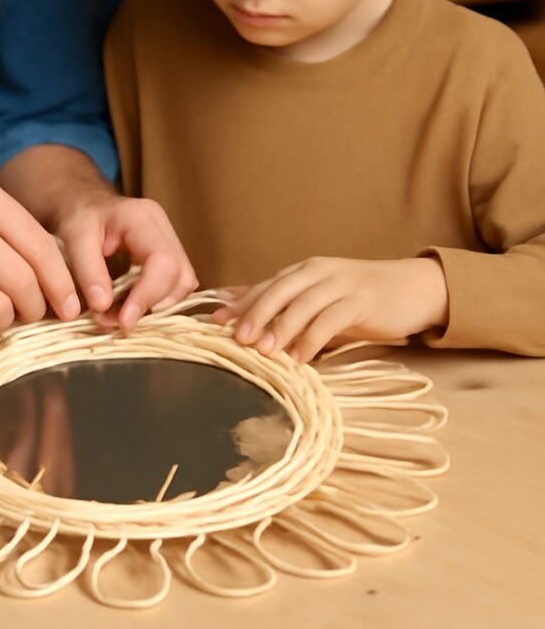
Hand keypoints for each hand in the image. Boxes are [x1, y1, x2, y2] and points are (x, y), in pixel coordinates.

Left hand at [56, 193, 197, 329]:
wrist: (81, 203)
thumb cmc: (76, 215)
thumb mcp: (74, 237)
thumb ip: (88, 270)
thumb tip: (102, 307)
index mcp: (142, 218)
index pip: (163, 261)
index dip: (148, 295)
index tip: (124, 321)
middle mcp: (163, 228)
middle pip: (180, 275)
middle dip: (153, 305)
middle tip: (118, 322)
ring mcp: (168, 240)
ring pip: (182, 283)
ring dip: (156, 306)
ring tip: (121, 317)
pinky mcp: (167, 254)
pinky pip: (174, 284)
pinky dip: (156, 301)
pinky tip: (131, 307)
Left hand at [209, 256, 448, 363]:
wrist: (413, 288)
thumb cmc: (361, 299)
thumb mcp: (320, 300)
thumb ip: (286, 306)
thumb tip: (238, 311)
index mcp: (305, 270)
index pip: (266, 285)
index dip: (241, 304)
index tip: (215, 323)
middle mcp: (319, 271)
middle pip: (279, 290)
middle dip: (256, 314)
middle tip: (238, 338)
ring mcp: (341, 284)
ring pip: (303, 305)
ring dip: (281, 329)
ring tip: (265, 352)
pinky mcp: (361, 301)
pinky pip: (331, 319)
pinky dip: (313, 339)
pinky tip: (302, 358)